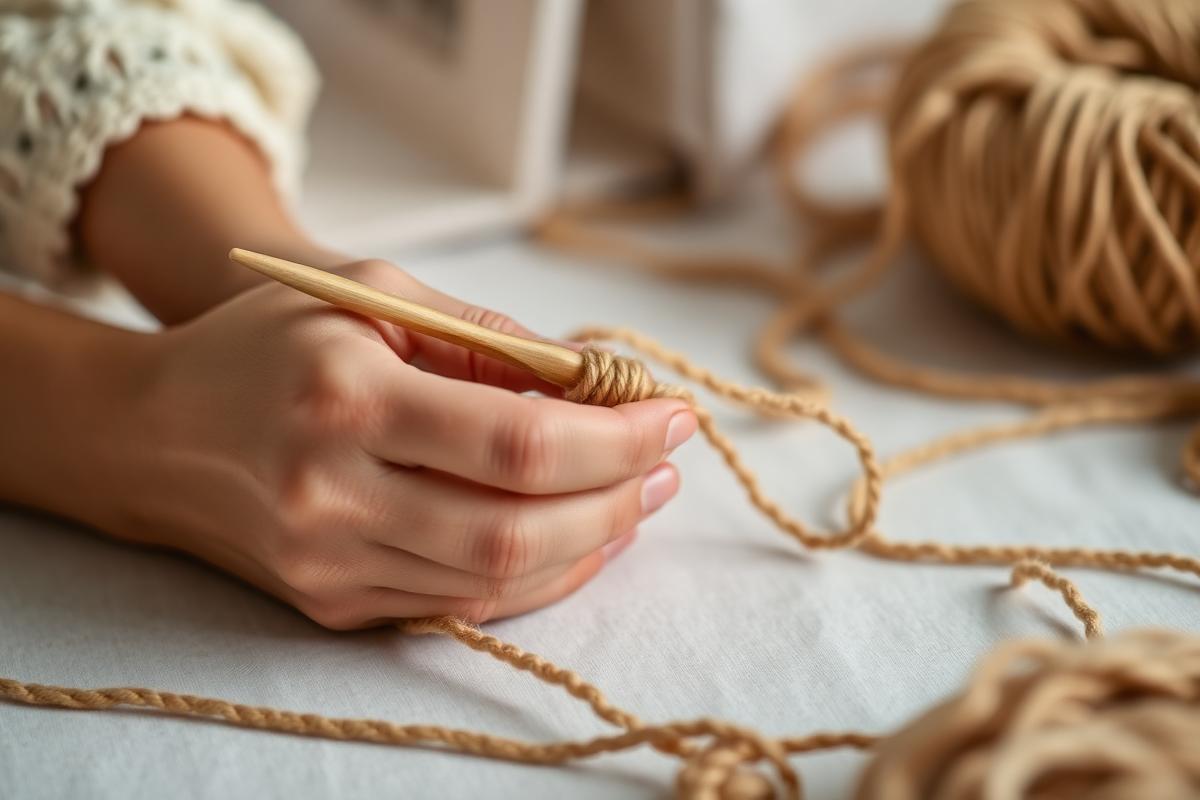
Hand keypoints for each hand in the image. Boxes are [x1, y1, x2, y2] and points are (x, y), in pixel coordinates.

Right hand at [120, 260, 696, 627]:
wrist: (151, 432)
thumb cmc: (268, 343)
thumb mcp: (372, 296)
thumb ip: (487, 337)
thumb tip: (596, 380)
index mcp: (347, 396)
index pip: (521, 440)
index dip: (618, 437)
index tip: (674, 416)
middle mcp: (333, 493)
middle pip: (519, 528)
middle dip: (619, 500)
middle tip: (667, 469)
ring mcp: (329, 563)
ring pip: (498, 580)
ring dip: (590, 544)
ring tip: (636, 500)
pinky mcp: (331, 603)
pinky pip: (460, 603)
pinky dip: (535, 575)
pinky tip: (576, 537)